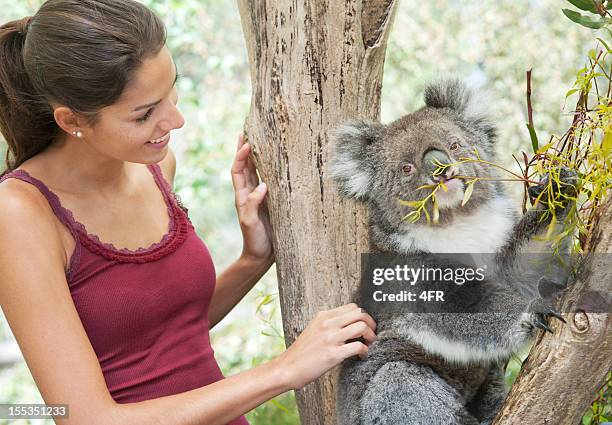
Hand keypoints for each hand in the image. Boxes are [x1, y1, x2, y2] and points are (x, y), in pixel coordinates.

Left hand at [231, 134, 273, 263]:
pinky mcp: (271, 202)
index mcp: (242, 196)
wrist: (261, 256)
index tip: (247, 143)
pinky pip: (270, 181)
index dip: (240, 156)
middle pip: (245, 166)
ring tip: (260, 140)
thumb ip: (253, 204)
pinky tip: (277, 162)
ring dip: (256, 156)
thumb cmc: (255, 241)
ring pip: (257, 171)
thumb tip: (263, 185)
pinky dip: (270, 169)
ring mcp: (260, 197)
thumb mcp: (250, 223)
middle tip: (248, 130)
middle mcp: (250, 193)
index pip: (238, 170)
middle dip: (245, 149)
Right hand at [275, 303, 376, 389]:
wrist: (287, 368)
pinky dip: (365, 351)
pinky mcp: (333, 354)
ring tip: (368, 344)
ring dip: (370, 336)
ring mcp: (331, 338)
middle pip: (360, 313)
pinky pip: (358, 346)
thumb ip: (329, 324)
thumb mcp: (314, 329)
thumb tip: (348, 324)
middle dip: (370, 323)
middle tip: (371, 334)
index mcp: (323, 316)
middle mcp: (327, 324)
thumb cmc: (302, 353)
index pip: (352, 307)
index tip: (365, 325)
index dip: (363, 316)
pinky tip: (361, 355)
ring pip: (362, 327)